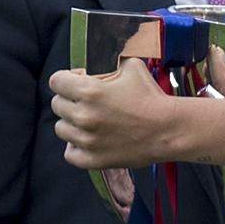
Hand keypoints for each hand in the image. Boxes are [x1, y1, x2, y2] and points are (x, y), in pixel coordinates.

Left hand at [49, 57, 173, 168]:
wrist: (168, 128)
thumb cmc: (151, 97)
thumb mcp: (133, 67)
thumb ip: (109, 64)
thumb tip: (95, 67)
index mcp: (89, 91)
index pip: (56, 81)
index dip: (66, 79)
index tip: (77, 81)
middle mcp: (83, 116)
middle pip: (57, 104)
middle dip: (70, 99)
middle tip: (89, 101)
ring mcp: (86, 140)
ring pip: (61, 128)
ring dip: (73, 123)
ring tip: (92, 121)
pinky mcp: (92, 159)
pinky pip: (70, 153)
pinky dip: (77, 146)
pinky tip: (90, 138)